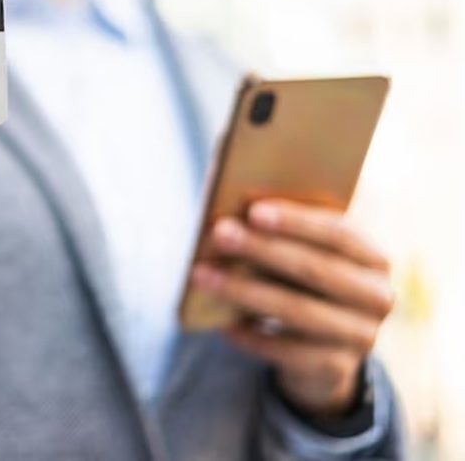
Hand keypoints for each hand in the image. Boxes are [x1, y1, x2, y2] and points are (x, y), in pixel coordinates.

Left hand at [191, 199, 393, 419]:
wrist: (323, 353)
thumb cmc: (303, 286)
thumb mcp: (303, 258)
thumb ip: (282, 238)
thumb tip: (231, 220)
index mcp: (374, 259)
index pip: (338, 233)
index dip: (296, 221)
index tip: (253, 211)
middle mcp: (378, 297)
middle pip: (315, 269)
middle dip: (263, 249)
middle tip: (219, 233)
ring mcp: (362, 336)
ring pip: (298, 310)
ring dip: (245, 291)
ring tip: (202, 275)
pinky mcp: (337, 368)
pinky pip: (286, 350)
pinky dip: (251, 335)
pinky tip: (222, 323)